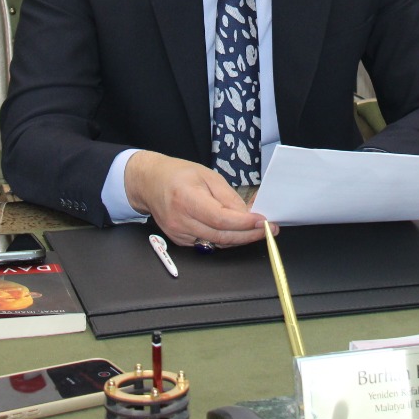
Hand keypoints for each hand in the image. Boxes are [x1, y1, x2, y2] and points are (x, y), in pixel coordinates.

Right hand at [124, 152, 273, 247]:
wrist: (149, 182)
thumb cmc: (178, 174)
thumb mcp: (207, 175)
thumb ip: (228, 197)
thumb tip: (248, 214)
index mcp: (186, 198)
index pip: (220, 219)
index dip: (244, 223)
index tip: (264, 221)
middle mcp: (180, 220)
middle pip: (221, 236)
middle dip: (249, 235)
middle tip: (269, 230)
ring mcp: (178, 233)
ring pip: (216, 244)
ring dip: (239, 239)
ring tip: (257, 230)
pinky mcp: (179, 241)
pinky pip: (208, 244)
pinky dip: (224, 239)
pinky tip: (236, 231)